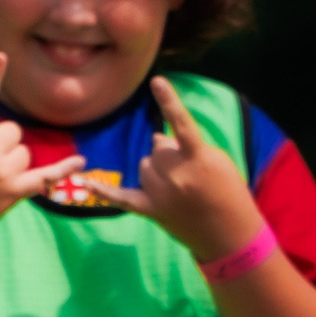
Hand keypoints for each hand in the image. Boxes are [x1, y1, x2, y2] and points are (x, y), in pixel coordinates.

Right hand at [0, 54, 84, 256]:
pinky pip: (44, 176)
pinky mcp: (12, 193)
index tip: (1, 56)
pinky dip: (63, 169)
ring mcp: (1, 174)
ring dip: (14, 163)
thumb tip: (6, 138)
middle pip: (13, 131)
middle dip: (4, 143)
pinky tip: (81, 161)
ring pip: (25, 153)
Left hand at [96, 75, 263, 260]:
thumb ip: (186, 146)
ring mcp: (161, 193)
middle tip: (190, 174)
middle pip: (157, 148)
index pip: (181, 123)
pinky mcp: (150, 210)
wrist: (230, 236)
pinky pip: (121, 196)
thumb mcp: (218, 162)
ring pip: (144, 166)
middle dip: (169, 154)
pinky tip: (85, 182)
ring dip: (156, 171)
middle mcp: (176, 174)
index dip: (169, 101)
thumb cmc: (229, 193)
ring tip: (180, 190)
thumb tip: (155, 138)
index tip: (156, 81)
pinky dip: (103, 190)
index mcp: (199, 158)